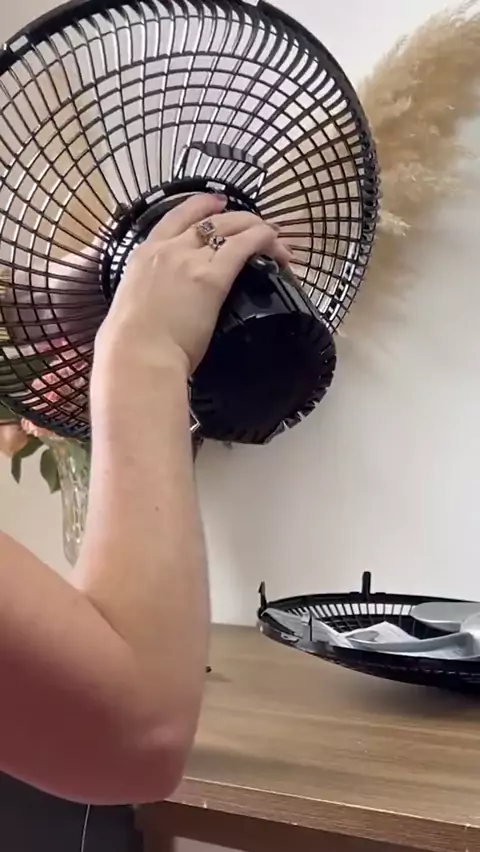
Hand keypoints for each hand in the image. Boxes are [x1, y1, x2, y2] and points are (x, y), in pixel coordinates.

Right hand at [97, 194, 290, 374]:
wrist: (138, 355)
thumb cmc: (132, 344)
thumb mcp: (133, 304)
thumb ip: (150, 293)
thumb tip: (161, 304)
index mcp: (144, 254)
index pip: (175, 217)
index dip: (200, 205)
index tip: (218, 203)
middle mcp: (168, 249)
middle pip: (209, 219)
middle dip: (237, 219)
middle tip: (255, 226)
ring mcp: (190, 260)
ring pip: (229, 227)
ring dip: (255, 229)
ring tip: (274, 240)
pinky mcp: (212, 278)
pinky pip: (243, 246)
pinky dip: (263, 240)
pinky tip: (277, 249)